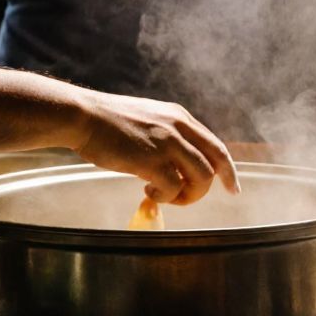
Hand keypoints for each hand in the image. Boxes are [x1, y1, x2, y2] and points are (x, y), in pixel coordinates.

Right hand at [72, 91, 239, 204]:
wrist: (82, 116)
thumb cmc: (108, 121)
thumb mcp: (149, 119)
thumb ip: (169, 136)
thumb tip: (177, 166)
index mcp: (180, 117)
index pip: (216, 146)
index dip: (228, 170)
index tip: (233, 188)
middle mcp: (179, 128)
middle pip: (214, 164)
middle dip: (205, 189)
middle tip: (186, 199)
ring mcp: (167, 142)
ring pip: (200, 178)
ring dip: (186, 195)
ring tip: (165, 196)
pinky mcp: (152, 159)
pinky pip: (173, 187)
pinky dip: (165, 196)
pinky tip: (148, 192)